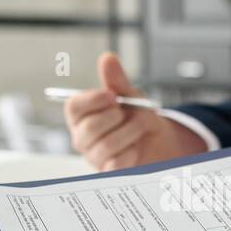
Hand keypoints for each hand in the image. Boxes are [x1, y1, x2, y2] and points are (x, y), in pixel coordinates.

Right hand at [65, 53, 205, 170]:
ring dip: (130, 132)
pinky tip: (136, 146)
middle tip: (127, 112)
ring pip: (105, 145)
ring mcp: (94, 156)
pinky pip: (116, 163)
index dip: (92, 100)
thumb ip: (117, 80)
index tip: (111, 95)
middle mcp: (82, 136)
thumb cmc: (136, 117)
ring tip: (140, 126)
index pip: (73, 107)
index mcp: (82, 115)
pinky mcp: (107, 172)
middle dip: (115, 117)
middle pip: (88, 128)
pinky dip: (131, 152)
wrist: (156, 141)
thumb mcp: (130, 95)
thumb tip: (107, 58)